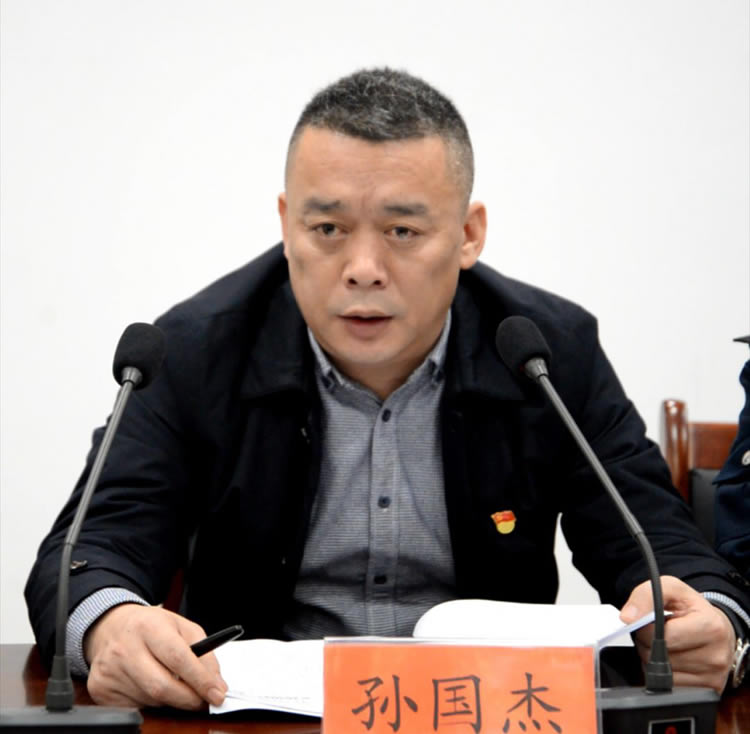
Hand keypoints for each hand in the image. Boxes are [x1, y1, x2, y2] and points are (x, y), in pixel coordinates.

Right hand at [83, 603, 227, 708]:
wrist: (111, 626)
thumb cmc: (152, 626)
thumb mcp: (182, 627)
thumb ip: (204, 652)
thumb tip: (216, 684)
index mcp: (149, 626)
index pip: (178, 658)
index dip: (200, 679)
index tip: (217, 694)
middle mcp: (125, 648)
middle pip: (162, 686)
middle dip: (188, 698)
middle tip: (203, 700)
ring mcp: (110, 670)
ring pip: (151, 699)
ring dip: (170, 698)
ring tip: (172, 682)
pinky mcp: (100, 689)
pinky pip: (135, 707)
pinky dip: (151, 702)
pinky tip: (150, 685)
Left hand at [620, 575, 735, 693]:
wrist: (719, 628)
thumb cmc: (693, 608)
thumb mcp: (671, 589)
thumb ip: (645, 595)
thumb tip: (627, 618)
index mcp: (711, 627)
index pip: (661, 636)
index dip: (644, 628)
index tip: (647, 621)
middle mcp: (716, 656)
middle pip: (658, 657)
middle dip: (647, 643)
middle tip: (655, 632)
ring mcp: (713, 677)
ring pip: (660, 674)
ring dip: (653, 659)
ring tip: (665, 644)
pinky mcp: (709, 691)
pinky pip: (670, 687)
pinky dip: (663, 674)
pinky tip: (671, 660)